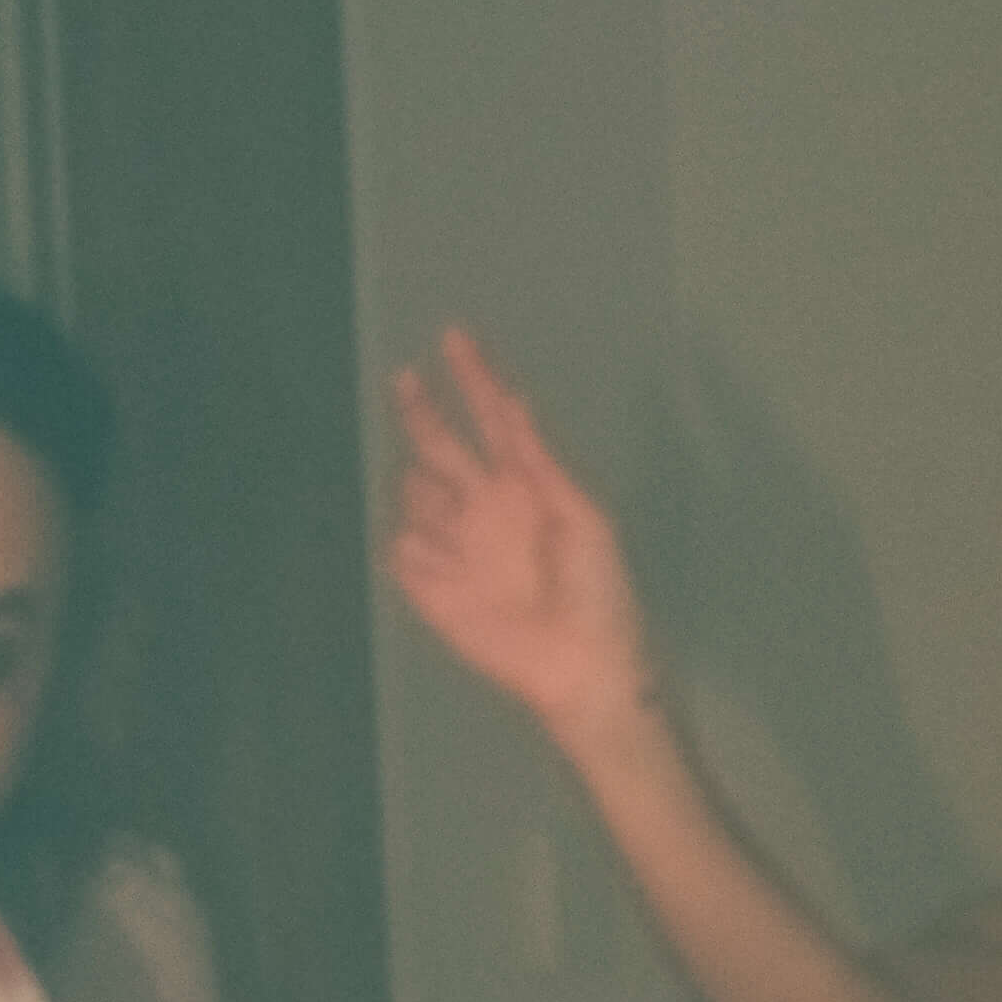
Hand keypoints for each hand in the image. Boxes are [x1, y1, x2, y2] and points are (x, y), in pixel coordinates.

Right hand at [386, 329, 654, 745]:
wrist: (583, 665)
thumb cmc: (597, 591)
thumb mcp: (583, 515)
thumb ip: (540, 461)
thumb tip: (514, 401)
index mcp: (523, 485)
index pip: (489, 418)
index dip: (472, 377)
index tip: (453, 336)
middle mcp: (482, 507)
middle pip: (440, 446)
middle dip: (424, 412)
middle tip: (407, 379)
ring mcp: (455, 547)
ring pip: (415, 495)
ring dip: (425, 489)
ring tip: (461, 514)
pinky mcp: (432, 588)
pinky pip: (404, 553)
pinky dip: (411, 547)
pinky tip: (439, 558)